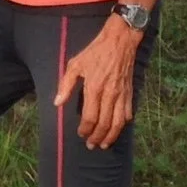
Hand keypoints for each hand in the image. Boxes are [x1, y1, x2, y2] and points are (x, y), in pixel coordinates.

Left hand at [54, 18, 141, 149]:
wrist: (119, 41)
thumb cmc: (95, 52)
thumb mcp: (75, 64)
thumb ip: (66, 85)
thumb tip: (57, 103)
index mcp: (94, 88)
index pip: (90, 117)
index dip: (85, 129)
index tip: (81, 134)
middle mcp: (109, 94)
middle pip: (104, 124)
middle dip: (97, 137)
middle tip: (91, 145)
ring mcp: (121, 94)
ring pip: (118, 123)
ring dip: (111, 136)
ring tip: (104, 144)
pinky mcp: (129, 92)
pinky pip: (128, 113)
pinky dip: (123, 124)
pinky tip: (117, 128)